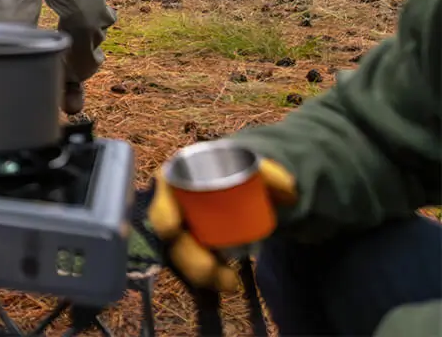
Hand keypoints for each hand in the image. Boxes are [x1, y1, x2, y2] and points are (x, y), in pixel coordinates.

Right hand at [148, 156, 297, 291]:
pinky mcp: (194, 245)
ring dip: (200, 272)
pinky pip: (195, 264)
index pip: (162, 193)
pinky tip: (229, 283)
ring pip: (181, 253)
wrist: (244, 183)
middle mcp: (173, 205)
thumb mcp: (256, 167)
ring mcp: (182, 227)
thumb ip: (271, 172)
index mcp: (178, 178)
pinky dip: (209, 276)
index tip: (172, 228)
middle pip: (170, 234)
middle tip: (209, 269)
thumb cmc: (241, 170)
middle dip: (186, 255)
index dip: (162, 212)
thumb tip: (289, 188)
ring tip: (229, 283)